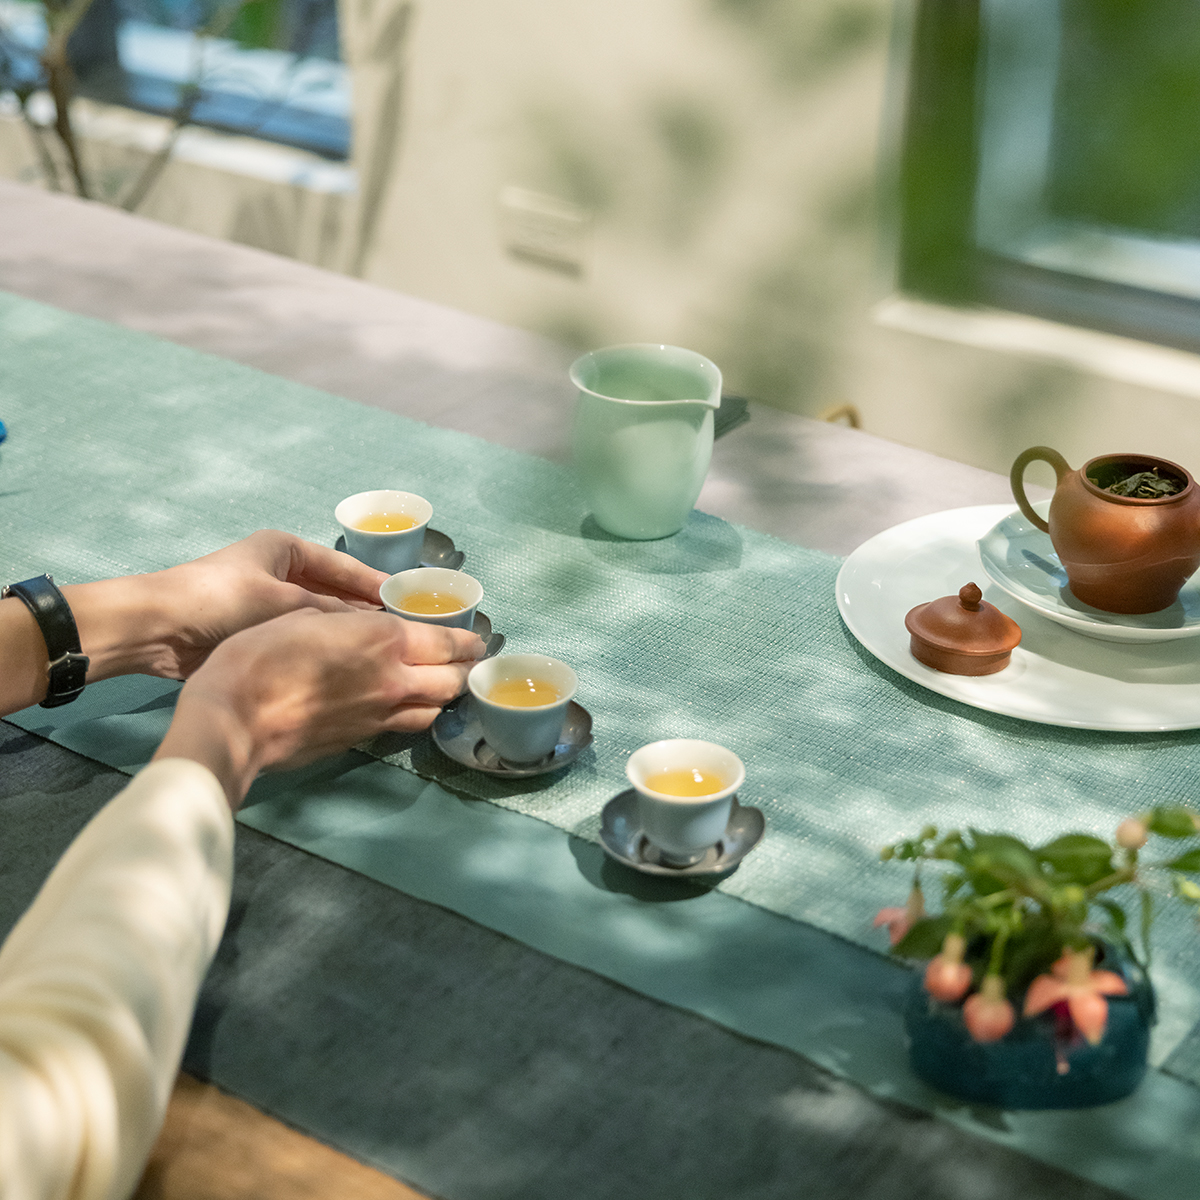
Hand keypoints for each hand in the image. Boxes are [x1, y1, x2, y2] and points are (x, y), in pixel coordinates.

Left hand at [68, 530, 391, 681]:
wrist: (159, 628)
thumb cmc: (222, 600)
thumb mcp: (283, 602)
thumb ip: (330, 613)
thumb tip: (374, 627)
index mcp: (285, 549)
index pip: (342, 565)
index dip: (374, 584)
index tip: (407, 600)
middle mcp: (280, 571)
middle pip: (333, 591)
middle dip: (363, 609)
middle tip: (402, 629)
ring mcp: (268, 601)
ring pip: (318, 617)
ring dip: (343, 631)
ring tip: (382, 648)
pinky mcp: (257, 630)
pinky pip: (301, 637)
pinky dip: (321, 646)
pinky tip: (347, 663)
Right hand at [153, 609, 485, 806]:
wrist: (235, 718)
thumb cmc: (262, 654)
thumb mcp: (308, 615)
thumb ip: (350, 621)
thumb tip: (367, 624)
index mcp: (385, 641)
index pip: (446, 643)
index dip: (466, 641)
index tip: (477, 639)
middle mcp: (394, 681)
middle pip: (451, 682)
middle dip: (465, 671)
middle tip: (470, 662)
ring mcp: (379, 716)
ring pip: (432, 710)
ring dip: (444, 697)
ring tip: (444, 685)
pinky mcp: (360, 740)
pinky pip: (402, 725)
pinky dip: (414, 714)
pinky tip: (406, 705)